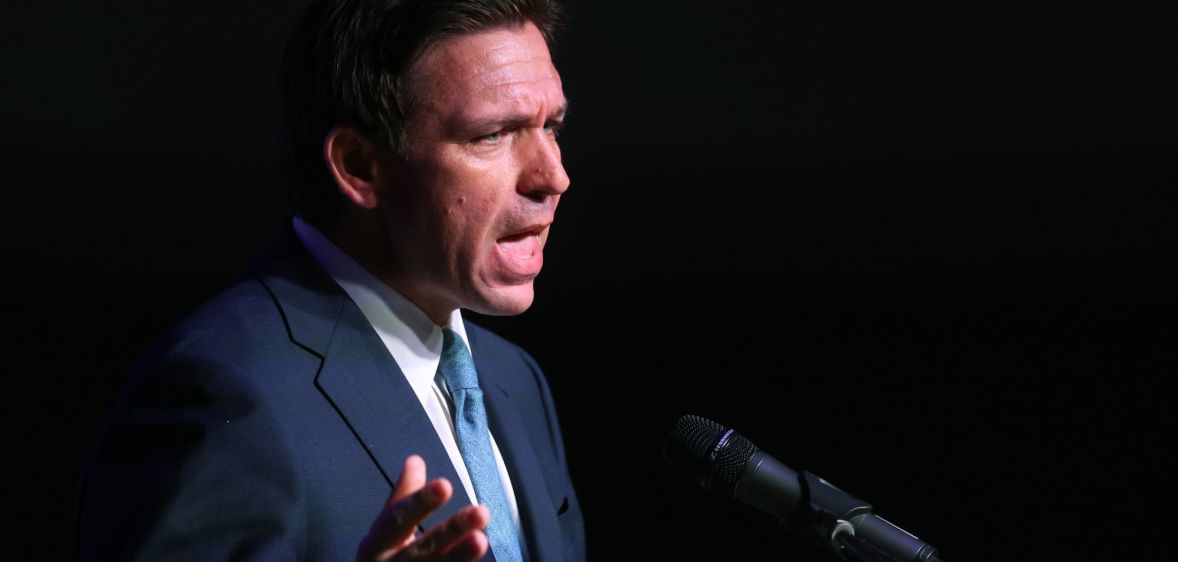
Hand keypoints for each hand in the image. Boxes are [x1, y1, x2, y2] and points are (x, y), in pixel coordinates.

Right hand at [356, 455, 490, 561]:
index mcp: (376, 546)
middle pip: (422, 549)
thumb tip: (415, 460)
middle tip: (481, 511)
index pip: (397, 519)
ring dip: (460, 558)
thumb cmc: (383, 561)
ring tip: (482, 540)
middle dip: (451, 531)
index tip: (445, 484)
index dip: (420, 502)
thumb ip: (403, 498)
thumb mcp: (385, 532)